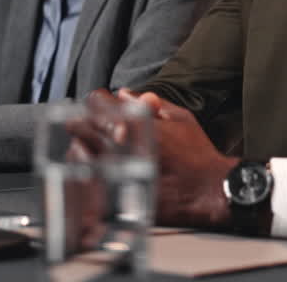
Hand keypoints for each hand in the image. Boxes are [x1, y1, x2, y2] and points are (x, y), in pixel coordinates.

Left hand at [81, 90, 235, 229]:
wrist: (208, 191)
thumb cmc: (198, 154)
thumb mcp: (181, 118)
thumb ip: (151, 104)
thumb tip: (124, 93)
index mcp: (136, 121)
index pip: (96, 102)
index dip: (96, 101)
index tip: (100, 106)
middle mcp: (122, 144)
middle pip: (80, 126)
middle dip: (85, 124)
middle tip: (92, 127)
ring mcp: (116, 170)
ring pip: (78, 153)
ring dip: (83, 147)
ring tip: (96, 149)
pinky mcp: (114, 193)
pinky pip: (86, 180)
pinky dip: (88, 172)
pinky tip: (99, 171)